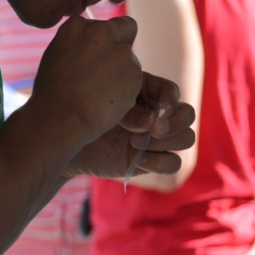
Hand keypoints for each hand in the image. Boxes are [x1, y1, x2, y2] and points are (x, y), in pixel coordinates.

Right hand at [30, 16, 144, 141]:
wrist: (61, 117)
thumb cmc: (52, 92)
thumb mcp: (57, 56)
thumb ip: (78, 44)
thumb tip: (91, 46)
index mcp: (77, 26)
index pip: (102, 24)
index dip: (103, 40)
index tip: (96, 56)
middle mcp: (101, 32)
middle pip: (125, 29)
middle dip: (122, 44)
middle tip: (109, 70)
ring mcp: (120, 51)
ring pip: (130, 59)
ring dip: (122, 72)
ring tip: (101, 94)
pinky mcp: (135, 71)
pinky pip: (134, 79)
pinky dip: (126, 90)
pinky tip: (108, 101)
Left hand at [63, 72, 194, 179]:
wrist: (67, 142)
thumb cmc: (82, 115)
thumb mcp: (106, 103)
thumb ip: (131, 107)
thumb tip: (153, 120)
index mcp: (145, 92)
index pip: (172, 92)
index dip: (168, 101)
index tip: (154, 110)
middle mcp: (155, 114)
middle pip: (188, 114)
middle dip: (175, 122)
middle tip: (153, 129)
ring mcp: (155, 138)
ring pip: (187, 138)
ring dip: (166, 140)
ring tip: (134, 141)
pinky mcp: (151, 160)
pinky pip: (173, 163)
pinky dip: (160, 161)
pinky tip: (138, 158)